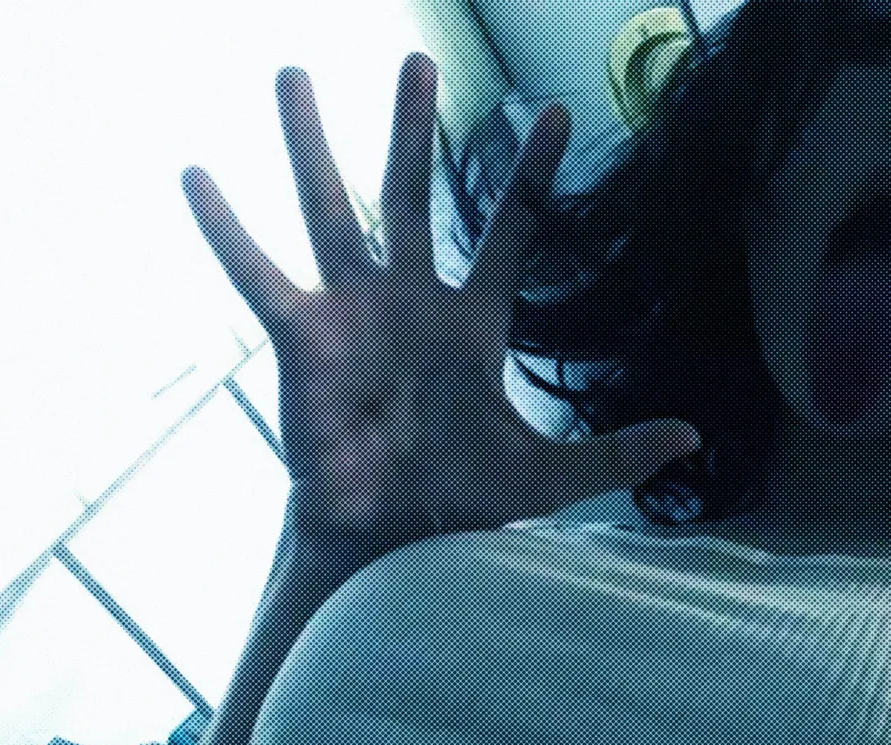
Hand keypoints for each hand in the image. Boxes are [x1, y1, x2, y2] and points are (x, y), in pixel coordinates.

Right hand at [182, 53, 699, 553]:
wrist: (389, 539)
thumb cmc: (460, 505)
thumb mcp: (550, 476)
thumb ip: (617, 451)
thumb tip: (693, 436)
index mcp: (471, 325)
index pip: (509, 233)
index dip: (531, 176)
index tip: (554, 112)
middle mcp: (409, 304)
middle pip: (412, 197)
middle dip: (412, 130)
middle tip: (416, 60)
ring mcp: (353, 314)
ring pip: (333, 211)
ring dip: (314, 145)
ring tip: (294, 73)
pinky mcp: (304, 339)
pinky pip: (260, 274)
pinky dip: (228, 231)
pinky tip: (197, 175)